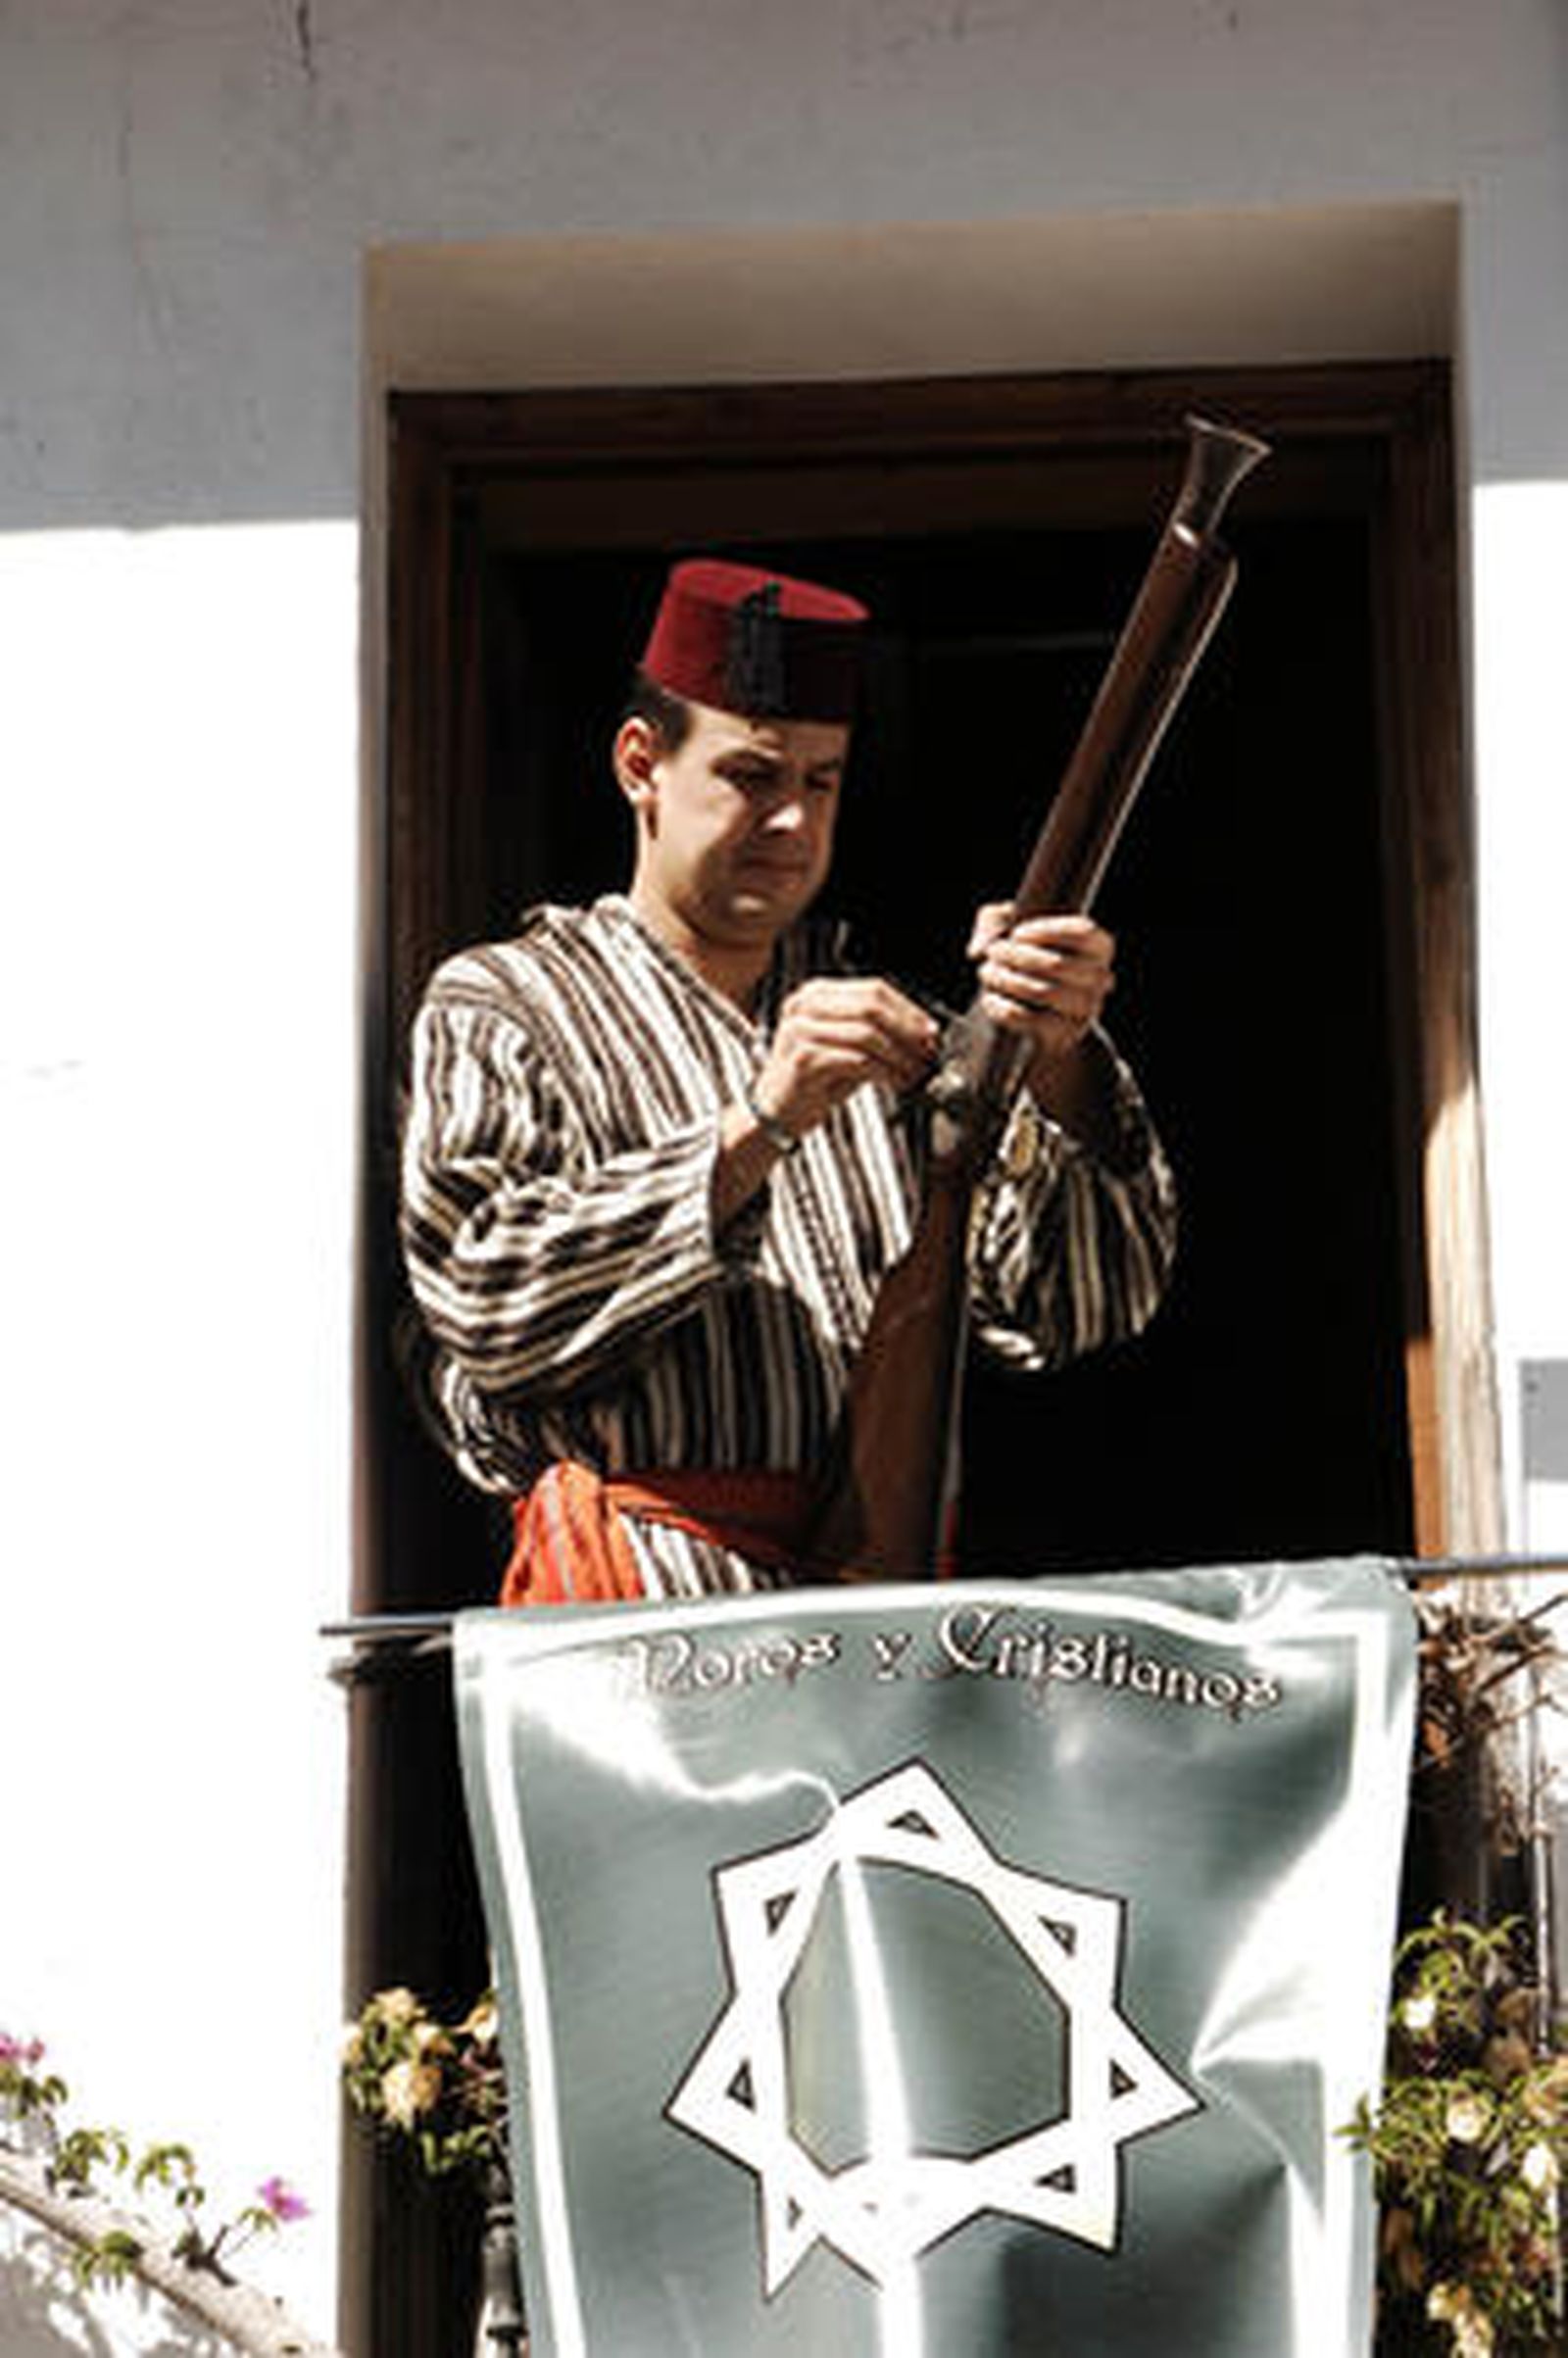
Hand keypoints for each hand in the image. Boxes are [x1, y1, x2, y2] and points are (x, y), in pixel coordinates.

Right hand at [752, 976, 939, 1138]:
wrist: (774, 1114)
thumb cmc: (812, 1081)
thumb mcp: (845, 1046)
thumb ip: (876, 1032)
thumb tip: (922, 1033)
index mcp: (815, 993)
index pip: (873, 989)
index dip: (908, 1010)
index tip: (930, 1031)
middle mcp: (804, 1005)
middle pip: (872, 1007)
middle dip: (907, 1031)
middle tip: (927, 1052)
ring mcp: (801, 1030)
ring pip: (867, 1034)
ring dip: (899, 1056)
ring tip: (914, 1072)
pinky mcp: (803, 1058)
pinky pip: (857, 1060)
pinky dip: (885, 1072)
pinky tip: (896, 1083)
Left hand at [968, 904, 1115, 1070]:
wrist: (1038, 1015)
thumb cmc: (1029, 959)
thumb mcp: (1016, 930)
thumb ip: (995, 920)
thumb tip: (977, 949)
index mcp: (1099, 947)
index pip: (1082, 932)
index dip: (1046, 930)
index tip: (1016, 934)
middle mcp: (1100, 979)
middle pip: (1056, 963)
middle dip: (1015, 955)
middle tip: (993, 952)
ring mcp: (1084, 1011)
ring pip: (1040, 992)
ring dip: (1005, 979)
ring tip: (986, 972)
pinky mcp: (1062, 1036)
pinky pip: (1026, 1018)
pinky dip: (1001, 1006)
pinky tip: (988, 998)